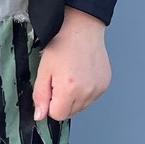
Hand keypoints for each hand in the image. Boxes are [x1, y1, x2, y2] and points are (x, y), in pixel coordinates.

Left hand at [33, 7, 110, 122]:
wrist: (81, 27)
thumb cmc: (61, 44)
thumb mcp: (43, 69)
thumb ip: (40, 95)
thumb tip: (39, 116)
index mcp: (69, 89)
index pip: (57, 115)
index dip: (50, 104)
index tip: (50, 89)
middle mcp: (87, 92)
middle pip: (70, 113)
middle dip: (61, 101)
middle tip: (59, 80)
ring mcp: (98, 89)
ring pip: (81, 106)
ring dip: (74, 97)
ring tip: (71, 76)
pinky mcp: (105, 84)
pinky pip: (91, 97)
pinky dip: (85, 91)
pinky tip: (81, 75)